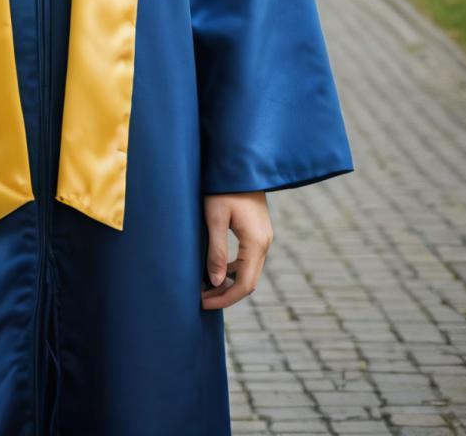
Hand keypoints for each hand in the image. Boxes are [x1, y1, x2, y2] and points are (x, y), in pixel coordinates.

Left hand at [200, 191, 272, 310]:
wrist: (240, 162)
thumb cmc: (223, 187)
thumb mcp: (215, 218)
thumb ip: (216, 251)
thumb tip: (214, 282)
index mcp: (256, 242)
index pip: (244, 284)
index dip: (224, 298)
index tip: (202, 303)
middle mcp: (264, 242)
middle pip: (248, 281)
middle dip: (225, 294)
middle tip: (201, 299)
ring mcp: (264, 236)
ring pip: (249, 270)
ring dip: (229, 282)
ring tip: (204, 286)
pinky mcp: (258, 230)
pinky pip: (248, 258)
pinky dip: (233, 268)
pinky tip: (216, 267)